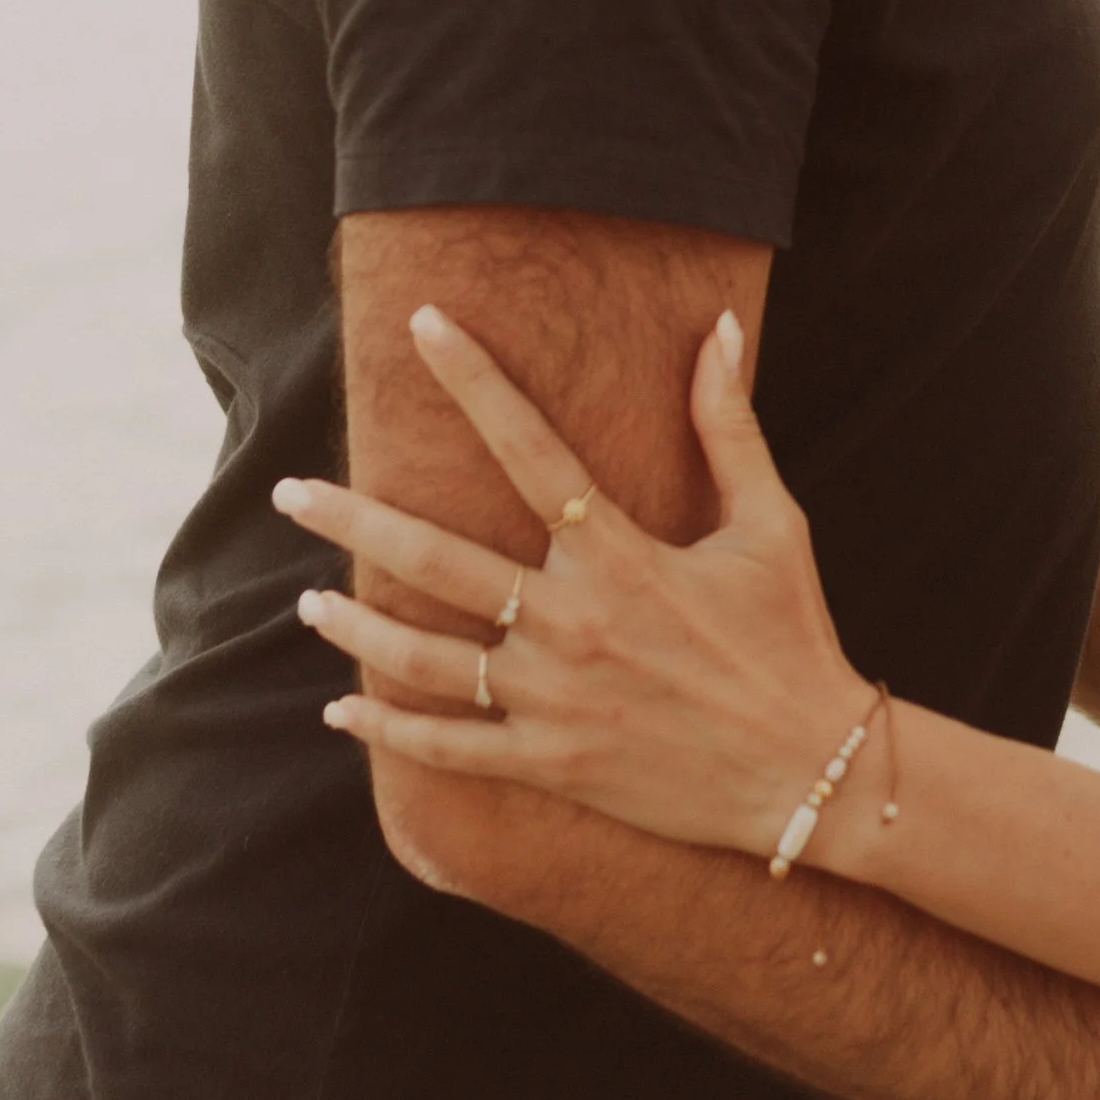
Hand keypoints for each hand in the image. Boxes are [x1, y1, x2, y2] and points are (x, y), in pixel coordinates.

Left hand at [272, 306, 871, 863]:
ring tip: (305, 603)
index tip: (423, 326)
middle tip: (290, 494)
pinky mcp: (552, 763)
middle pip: (436, 557)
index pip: (530, 446)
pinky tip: (343, 712)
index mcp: (623, 553)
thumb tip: (717, 326)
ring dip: (356, 628)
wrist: (809, 773)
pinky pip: (450, 750)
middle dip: (354, 520)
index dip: (474, 380)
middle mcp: (573, 622)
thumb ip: (730, 425)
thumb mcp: (772, 524)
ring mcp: (554, 699)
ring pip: (425, 658)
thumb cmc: (791, 637)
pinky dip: (390, 732)